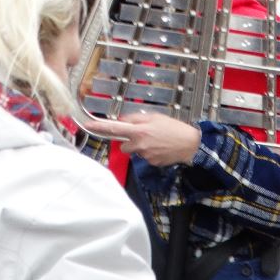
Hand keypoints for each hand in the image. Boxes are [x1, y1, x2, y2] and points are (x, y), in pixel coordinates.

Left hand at [82, 111, 201, 165]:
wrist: (192, 145)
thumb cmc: (175, 128)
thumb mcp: (156, 117)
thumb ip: (137, 119)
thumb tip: (124, 121)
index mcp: (139, 130)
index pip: (114, 128)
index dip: (99, 127)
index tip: (87, 125)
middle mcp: (140, 144)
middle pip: (124, 145)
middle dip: (131, 142)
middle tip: (145, 137)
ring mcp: (145, 155)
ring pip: (136, 152)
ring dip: (142, 147)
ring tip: (158, 142)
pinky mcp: (152, 162)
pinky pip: (146, 158)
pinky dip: (152, 154)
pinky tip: (162, 149)